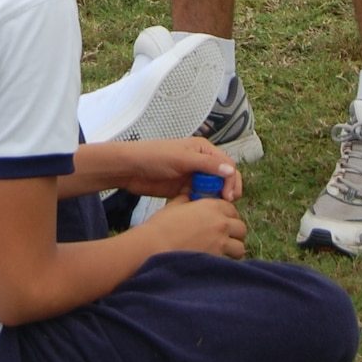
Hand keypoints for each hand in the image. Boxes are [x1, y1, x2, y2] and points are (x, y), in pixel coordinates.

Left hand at [74, 136, 239, 201]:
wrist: (130, 169)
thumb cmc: (153, 156)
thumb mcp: (182, 159)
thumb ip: (206, 165)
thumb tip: (230, 170)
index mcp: (202, 150)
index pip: (227, 164)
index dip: (231, 180)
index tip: (229, 196)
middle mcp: (200, 162)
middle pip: (223, 178)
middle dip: (227, 191)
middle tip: (225, 204)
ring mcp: (193, 176)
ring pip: (213, 190)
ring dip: (215, 199)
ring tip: (213, 210)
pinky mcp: (184, 189)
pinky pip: (200, 198)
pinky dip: (203, 204)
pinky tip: (201, 211)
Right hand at [143, 194, 247, 259]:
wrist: (155, 245)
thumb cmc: (162, 224)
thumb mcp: (176, 205)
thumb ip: (189, 200)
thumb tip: (192, 198)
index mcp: (211, 206)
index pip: (231, 208)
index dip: (227, 214)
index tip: (220, 220)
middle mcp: (220, 223)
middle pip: (240, 227)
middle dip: (233, 231)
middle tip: (222, 236)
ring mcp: (220, 242)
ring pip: (240, 246)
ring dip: (233, 248)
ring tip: (222, 250)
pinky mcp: (216, 258)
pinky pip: (231, 260)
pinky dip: (226, 260)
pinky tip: (216, 260)